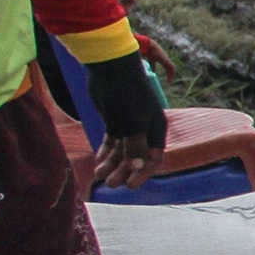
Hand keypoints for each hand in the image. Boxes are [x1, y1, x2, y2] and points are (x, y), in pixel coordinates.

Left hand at [84, 50, 168, 188]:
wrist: (111, 69)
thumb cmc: (127, 95)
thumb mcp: (132, 123)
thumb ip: (135, 147)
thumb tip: (137, 168)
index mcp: (156, 129)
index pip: (152, 158)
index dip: (142, 173)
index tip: (129, 186)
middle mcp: (145, 128)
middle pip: (135, 156)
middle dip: (123, 171)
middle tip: (109, 184)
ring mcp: (129, 124)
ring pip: (121, 149)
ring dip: (112, 163)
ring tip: (99, 175)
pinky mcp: (115, 119)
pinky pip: (112, 140)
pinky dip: (105, 151)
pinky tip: (97, 161)